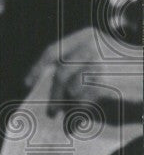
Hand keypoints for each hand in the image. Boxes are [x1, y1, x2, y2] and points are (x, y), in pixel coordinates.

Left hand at [25, 27, 142, 118]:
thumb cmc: (127, 66)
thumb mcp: (102, 52)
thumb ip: (77, 59)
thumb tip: (48, 79)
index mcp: (87, 36)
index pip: (53, 51)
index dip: (38, 68)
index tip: (28, 82)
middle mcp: (91, 46)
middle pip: (60, 73)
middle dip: (53, 93)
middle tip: (51, 110)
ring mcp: (97, 63)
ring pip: (70, 88)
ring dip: (67, 103)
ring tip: (66, 113)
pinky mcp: (103, 81)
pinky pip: (82, 99)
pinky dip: (78, 110)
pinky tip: (78, 118)